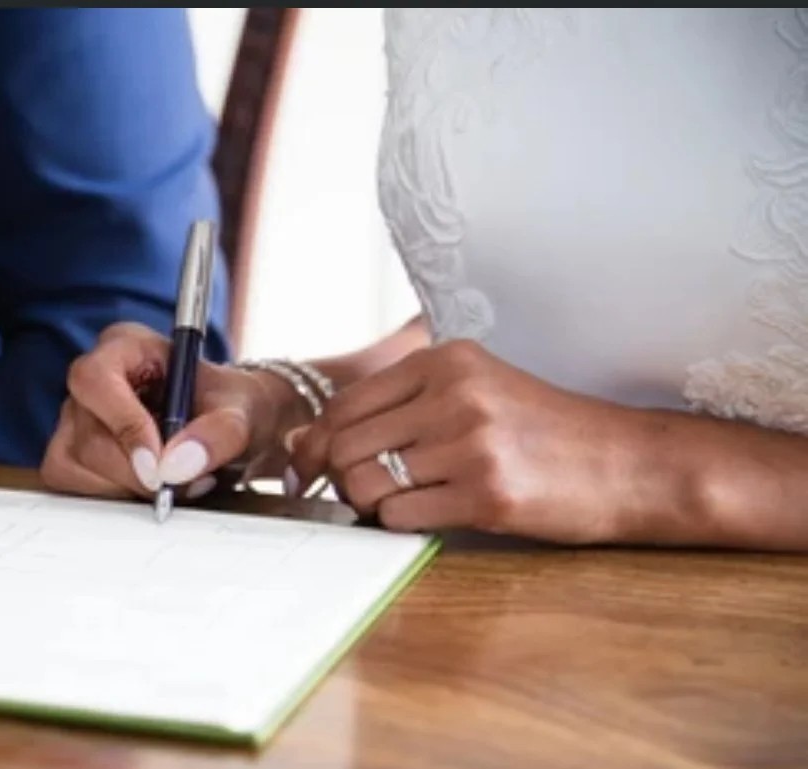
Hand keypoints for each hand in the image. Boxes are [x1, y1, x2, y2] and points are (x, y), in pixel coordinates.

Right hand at [41, 322, 309, 499]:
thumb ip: (219, 433)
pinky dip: (109, 498)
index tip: (159, 466)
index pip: (97, 379)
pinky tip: (144, 492)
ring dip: (123, 489)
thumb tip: (177, 464)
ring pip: (71, 465)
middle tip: (180, 485)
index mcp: (125, 346)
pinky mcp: (70, 454)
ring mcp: (75, 419)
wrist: (230, 431)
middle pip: (87, 435)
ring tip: (170, 486)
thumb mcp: (243, 412)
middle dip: (135, 473)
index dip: (124, 425)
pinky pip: (69, 483)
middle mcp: (93, 380)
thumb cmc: (231, 407)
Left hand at [287, 339, 667, 543]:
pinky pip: (400, 517)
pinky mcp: (486, 494)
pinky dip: (402, 524)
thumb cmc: (543, 431)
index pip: (344, 404)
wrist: (629, 464)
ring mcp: (470, 445)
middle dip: (342, 479)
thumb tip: (305, 442)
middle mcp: (454, 395)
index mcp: (445, 360)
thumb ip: (397, 407)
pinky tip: (433, 514)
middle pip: (346, 447)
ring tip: (404, 502)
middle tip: (362, 494)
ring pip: (365, 485)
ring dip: (371, 505)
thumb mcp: (475, 391)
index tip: (312, 469)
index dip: (318, 443)